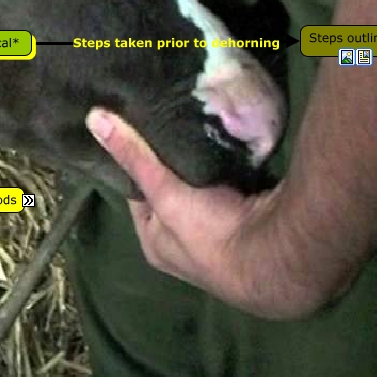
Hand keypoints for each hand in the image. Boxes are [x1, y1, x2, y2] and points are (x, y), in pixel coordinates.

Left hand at [85, 108, 348, 320]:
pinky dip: (230, 167)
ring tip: (195, 124)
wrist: (283, 258)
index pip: (137, 193)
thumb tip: (92, 118)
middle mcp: (184, 246)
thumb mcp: (165, 193)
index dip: (136, 161)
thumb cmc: (212, 233)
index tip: (135, 128)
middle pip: (172, 191)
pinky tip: (228, 141)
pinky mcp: (251, 222)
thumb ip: (135, 157)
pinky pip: (234, 186)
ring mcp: (220, 236)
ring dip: (202, 164)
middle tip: (168, 120)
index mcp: (156, 244)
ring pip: (203, 189)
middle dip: (172, 162)